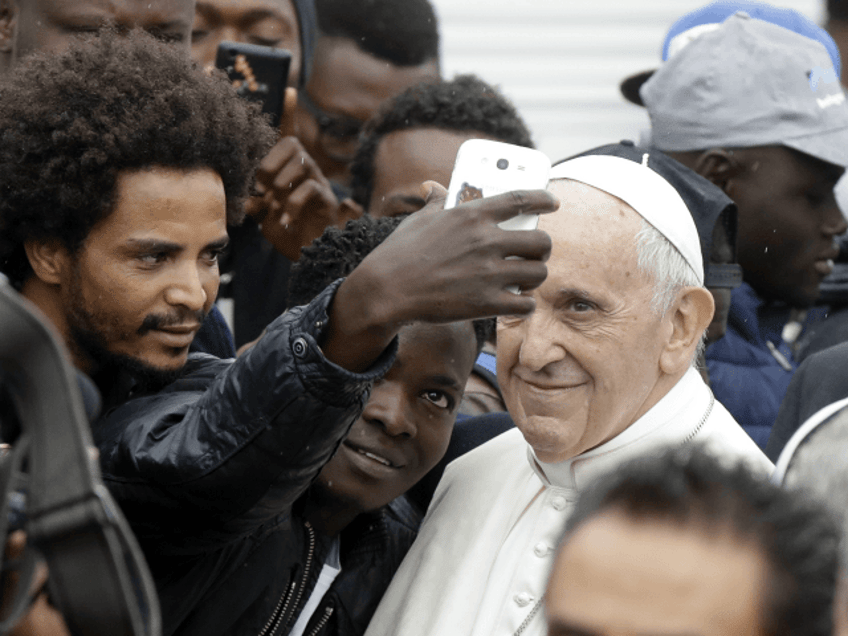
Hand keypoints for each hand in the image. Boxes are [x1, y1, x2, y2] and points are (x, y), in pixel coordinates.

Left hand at [251, 137, 360, 259]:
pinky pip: (311, 188)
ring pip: (303, 162)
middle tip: (264, 189)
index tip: (263, 173)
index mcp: (291, 172)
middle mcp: (307, 173)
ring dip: (283, 182)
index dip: (274, 147)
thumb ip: (256, 206)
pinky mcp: (328, 199)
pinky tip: (287, 220)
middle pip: (293, 144)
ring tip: (275, 205)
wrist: (312, 258)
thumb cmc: (291, 236)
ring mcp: (319, 184)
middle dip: (272, 163)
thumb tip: (245, 198)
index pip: (285, 143)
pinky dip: (293, 203)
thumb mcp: (266, 220)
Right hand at [323, 182, 557, 370]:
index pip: (520, 199)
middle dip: (542, 250)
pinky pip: (526, 304)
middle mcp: (486, 240)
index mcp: (472, 215)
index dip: (542, 199)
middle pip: (541, 241)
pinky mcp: (487, 302)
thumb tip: (435, 188)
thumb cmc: (399, 254)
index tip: (553, 203)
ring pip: (538, 273)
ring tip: (523, 281)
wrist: (386, 292)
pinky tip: (515, 303)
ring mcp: (489, 273)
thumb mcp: (418, 221)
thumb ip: (436, 203)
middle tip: (533, 256)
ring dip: (534, 278)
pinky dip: (524, 305)